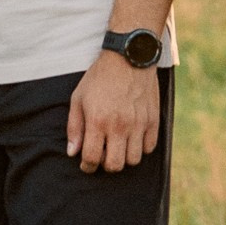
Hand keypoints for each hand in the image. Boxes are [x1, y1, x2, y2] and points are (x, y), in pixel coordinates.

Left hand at [66, 51, 162, 172]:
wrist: (128, 57)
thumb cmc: (100, 78)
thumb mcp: (78, 98)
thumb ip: (75, 127)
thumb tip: (73, 152)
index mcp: (98, 121)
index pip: (92, 158)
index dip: (87, 166)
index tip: (86, 164)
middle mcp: (119, 126)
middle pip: (115, 165)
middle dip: (105, 165)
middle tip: (103, 154)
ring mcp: (138, 124)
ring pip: (134, 160)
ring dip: (124, 158)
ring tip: (118, 146)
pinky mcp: (153, 120)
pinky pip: (150, 147)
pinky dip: (141, 148)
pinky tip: (133, 138)